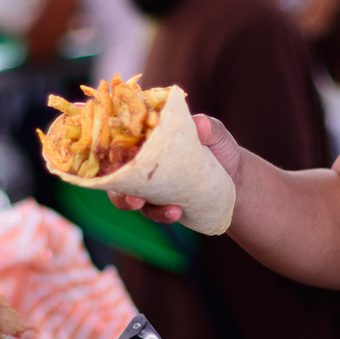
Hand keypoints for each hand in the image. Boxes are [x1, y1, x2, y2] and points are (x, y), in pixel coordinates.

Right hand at [108, 113, 241, 222]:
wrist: (235, 180)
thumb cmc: (220, 149)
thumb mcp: (216, 134)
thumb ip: (209, 128)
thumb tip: (199, 124)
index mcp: (146, 136)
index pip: (118, 136)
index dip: (105, 143)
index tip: (107, 151)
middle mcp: (140, 160)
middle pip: (114, 172)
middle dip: (117, 187)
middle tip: (132, 196)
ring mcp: (147, 184)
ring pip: (128, 196)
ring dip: (138, 205)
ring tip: (163, 208)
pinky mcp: (158, 204)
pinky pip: (152, 211)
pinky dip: (162, 214)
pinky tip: (176, 212)